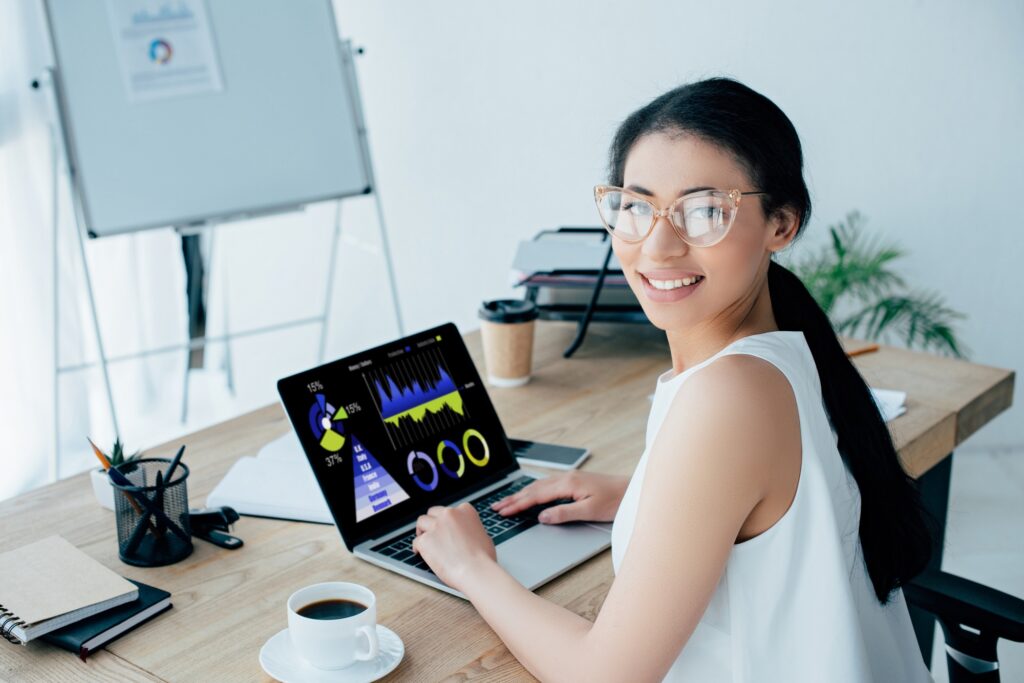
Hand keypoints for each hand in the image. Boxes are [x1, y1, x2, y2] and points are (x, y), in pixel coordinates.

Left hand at [413, 503, 496, 588]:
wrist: (476, 570)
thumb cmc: (483, 558)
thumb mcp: (483, 535)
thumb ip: (470, 529)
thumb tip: (466, 534)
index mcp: (465, 510)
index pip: (450, 511)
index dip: (446, 521)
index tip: (445, 528)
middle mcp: (449, 514)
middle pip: (433, 513)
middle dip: (432, 522)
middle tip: (432, 533)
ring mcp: (436, 526)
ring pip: (421, 522)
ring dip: (422, 531)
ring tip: (424, 541)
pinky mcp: (425, 539)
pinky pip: (416, 541)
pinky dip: (418, 548)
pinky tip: (420, 553)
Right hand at [491, 471, 628, 523]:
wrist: (631, 491)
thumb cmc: (615, 501)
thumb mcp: (589, 511)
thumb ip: (564, 513)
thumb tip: (542, 516)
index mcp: (568, 484)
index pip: (536, 496)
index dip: (518, 504)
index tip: (503, 511)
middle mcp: (566, 478)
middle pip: (533, 488)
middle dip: (513, 498)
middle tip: (496, 506)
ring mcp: (569, 478)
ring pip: (538, 485)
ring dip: (521, 494)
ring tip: (507, 501)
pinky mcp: (574, 481)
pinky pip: (547, 484)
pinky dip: (533, 490)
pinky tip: (530, 494)